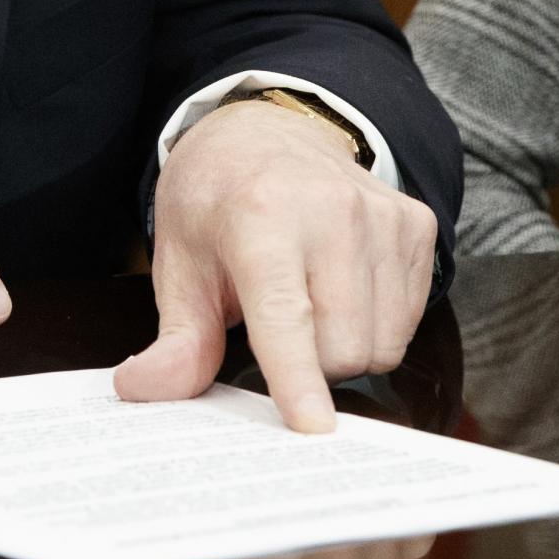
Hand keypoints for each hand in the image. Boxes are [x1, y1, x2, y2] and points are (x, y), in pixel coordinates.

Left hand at [114, 97, 435, 432]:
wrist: (267, 130)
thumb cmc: (218, 201)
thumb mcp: (180, 261)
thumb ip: (177, 337)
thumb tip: (141, 389)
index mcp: (262, 215)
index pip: (285, 315)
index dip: (296, 378)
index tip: (313, 428)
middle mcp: (332, 209)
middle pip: (342, 348)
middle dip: (309, 364)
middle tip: (278, 328)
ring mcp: (383, 214)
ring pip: (382, 343)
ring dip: (345, 346)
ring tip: (310, 303)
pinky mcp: (416, 224)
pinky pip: (408, 321)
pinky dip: (376, 323)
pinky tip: (343, 288)